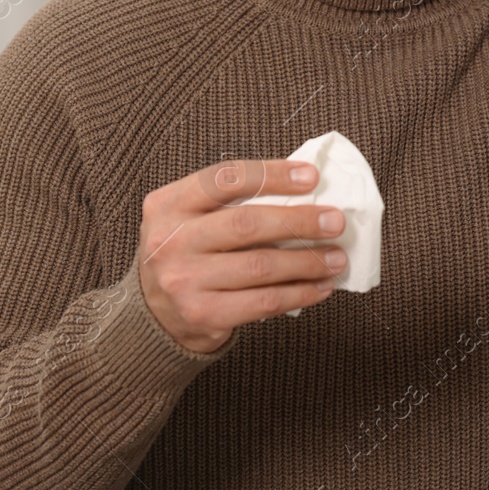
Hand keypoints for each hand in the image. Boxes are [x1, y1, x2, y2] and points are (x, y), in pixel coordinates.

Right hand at [137, 159, 347, 353]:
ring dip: (307, 261)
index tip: (312, 177)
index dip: (273, 175)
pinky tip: (320, 287)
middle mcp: (170, 240)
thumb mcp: (191, 217)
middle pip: (246, 223)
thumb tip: (305, 192)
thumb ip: (232, 201)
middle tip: (335, 221)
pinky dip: (299, 293)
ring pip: (260, 266)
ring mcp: (184, 280)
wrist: (152, 313)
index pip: (226, 178)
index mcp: (168, 204)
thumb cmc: (187, 252)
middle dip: (299, 221)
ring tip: (336, 257)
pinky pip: (263, 302)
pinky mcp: (203, 315)